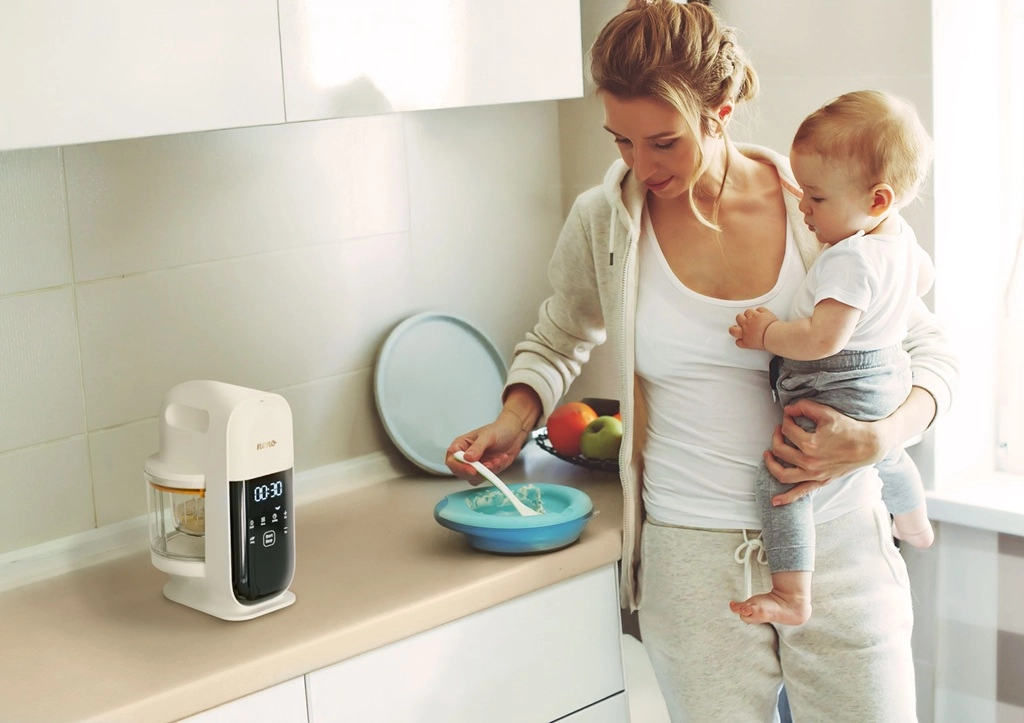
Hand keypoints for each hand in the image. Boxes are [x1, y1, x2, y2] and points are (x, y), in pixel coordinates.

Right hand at [445, 409, 529, 483]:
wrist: (514, 434)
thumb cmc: (498, 430)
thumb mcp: (487, 436)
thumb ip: (477, 447)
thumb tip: (467, 457)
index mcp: (461, 445)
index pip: (452, 459)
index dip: (459, 467)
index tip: (472, 469)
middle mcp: (466, 456)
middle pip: (460, 472)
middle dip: (475, 472)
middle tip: (487, 466)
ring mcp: (475, 465)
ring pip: (473, 477)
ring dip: (487, 471)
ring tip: (496, 459)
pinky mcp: (485, 471)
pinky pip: (486, 478)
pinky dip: (495, 471)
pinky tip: (500, 459)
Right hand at [729, 307, 777, 350]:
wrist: (773, 336)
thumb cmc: (764, 342)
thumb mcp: (750, 345)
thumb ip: (743, 342)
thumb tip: (739, 341)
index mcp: (743, 333)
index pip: (732, 330)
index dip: (733, 329)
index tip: (736, 329)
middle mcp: (747, 324)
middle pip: (738, 317)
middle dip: (741, 319)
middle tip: (746, 322)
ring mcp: (755, 317)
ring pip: (748, 311)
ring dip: (750, 314)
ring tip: (755, 318)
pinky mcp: (763, 313)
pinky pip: (759, 309)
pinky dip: (760, 311)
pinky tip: (762, 315)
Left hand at [764, 397, 886, 504]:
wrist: (869, 445)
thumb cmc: (848, 428)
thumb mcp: (826, 413)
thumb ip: (804, 406)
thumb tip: (788, 409)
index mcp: (810, 444)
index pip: (787, 430)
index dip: (786, 419)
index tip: (790, 415)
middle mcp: (809, 462)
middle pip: (780, 449)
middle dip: (776, 436)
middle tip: (780, 429)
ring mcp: (814, 474)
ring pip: (783, 474)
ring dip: (771, 464)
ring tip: (768, 454)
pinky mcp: (820, 481)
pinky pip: (800, 492)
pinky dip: (786, 497)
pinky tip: (773, 501)